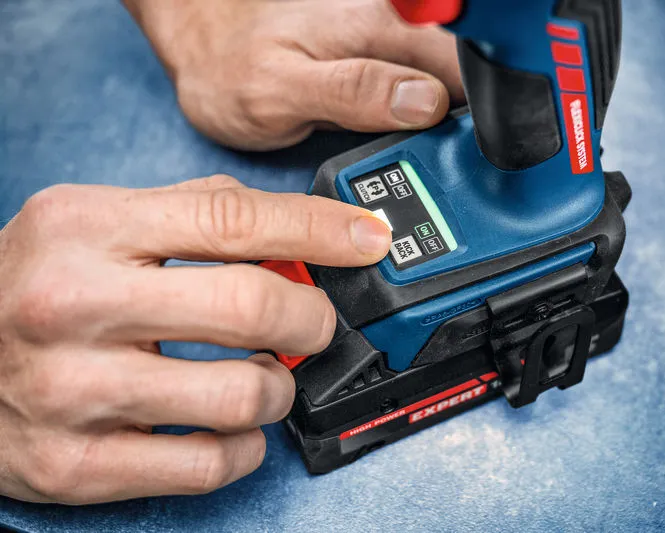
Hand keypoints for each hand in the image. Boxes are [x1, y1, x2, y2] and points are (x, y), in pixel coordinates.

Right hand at [0, 175, 390, 503]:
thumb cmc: (34, 284)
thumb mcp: (93, 221)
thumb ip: (190, 213)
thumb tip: (291, 229)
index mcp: (87, 228)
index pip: (233, 219)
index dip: (320, 229)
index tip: (367, 239)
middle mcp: (75, 304)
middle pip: (251, 307)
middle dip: (312, 318)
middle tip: (314, 322)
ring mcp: (73, 390)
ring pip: (242, 394)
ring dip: (279, 386)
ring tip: (265, 376)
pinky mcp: (76, 465)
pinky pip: (208, 464)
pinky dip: (246, 447)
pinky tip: (235, 427)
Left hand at [122, 0, 464, 149]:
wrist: (211, 50)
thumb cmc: (238, 69)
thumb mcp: (284, 90)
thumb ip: (356, 92)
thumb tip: (430, 102)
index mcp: (378, 30)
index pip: (465, 71)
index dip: (484, 119)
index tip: (475, 165)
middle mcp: (396, 34)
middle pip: (469, 85)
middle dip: (473, 135)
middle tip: (453, 183)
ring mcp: (395, 51)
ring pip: (453, 94)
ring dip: (453, 137)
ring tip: (435, 175)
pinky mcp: (387, 71)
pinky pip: (429, 100)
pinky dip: (431, 133)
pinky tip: (417, 153)